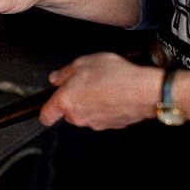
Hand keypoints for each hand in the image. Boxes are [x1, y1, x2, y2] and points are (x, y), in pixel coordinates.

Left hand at [40, 52, 161, 129]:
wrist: (143, 91)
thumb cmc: (115, 76)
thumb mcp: (83, 63)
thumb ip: (65, 72)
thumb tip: (56, 78)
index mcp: (66, 101)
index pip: (46, 116)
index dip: (46, 111)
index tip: (48, 106)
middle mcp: (78, 116)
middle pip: (68, 112)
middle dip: (74, 100)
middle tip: (85, 83)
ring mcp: (95, 123)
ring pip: (86, 114)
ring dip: (91, 103)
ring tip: (104, 86)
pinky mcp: (111, 125)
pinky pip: (102, 116)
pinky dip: (106, 107)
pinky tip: (115, 94)